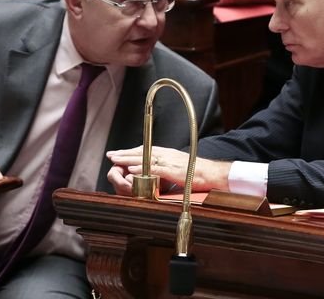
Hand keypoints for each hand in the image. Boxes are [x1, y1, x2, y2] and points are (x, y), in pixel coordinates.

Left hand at [106, 145, 230, 194]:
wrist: (212, 173)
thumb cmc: (197, 172)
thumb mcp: (179, 166)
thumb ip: (167, 167)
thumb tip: (157, 172)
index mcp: (167, 153)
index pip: (145, 150)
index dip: (130, 151)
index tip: (118, 153)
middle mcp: (166, 154)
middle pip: (141, 152)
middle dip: (124, 153)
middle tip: (111, 154)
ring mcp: (169, 162)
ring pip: (144, 158)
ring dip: (128, 159)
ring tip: (116, 160)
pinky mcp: (172, 170)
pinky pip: (154, 168)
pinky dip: (142, 168)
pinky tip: (132, 170)